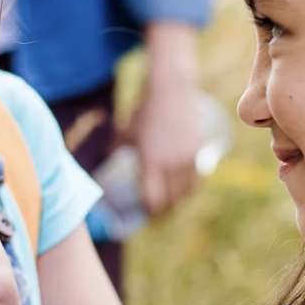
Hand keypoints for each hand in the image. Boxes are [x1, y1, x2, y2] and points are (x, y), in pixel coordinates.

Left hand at [126, 22, 203, 214]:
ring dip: (178, 201)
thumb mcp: (125, 130)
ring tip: (170, 204)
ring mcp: (187, 158)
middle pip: (171, 201)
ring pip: (186, 193)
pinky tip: (182, 189)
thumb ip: (115, 147)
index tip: (145, 212)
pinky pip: (196, 179)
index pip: (153, 199)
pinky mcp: (198, 151)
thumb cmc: (144, 111)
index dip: (149, 210)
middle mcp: (171, 164)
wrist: (171, 91)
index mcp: (151, 162)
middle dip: (163, 210)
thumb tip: (106, 157)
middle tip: (157, 213)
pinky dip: (189, 188)